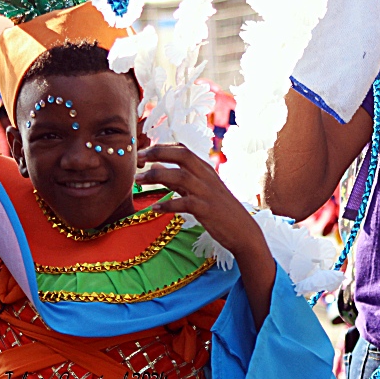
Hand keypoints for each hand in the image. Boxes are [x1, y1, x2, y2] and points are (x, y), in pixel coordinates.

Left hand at [136, 144, 267, 259]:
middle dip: (158, 153)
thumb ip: (177, 180)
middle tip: (137, 158)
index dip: (161, 147)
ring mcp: (208, 192)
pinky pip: (185, 203)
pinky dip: (168, 204)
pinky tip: (154, 208)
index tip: (142, 152)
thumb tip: (155, 167)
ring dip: (156, 176)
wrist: (243, 231)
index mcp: (205, 169)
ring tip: (138, 181)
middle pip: (182, 155)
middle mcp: (207, 176)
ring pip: (181, 176)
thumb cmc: (219, 211)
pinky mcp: (207, 209)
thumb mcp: (198, 191)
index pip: (183, 149)